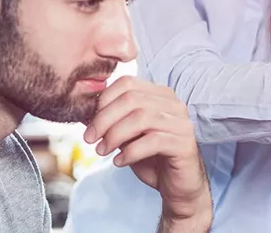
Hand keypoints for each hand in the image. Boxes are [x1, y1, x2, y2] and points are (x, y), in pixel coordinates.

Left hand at [82, 76, 210, 227]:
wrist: (177, 186)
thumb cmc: (152, 159)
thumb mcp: (127, 136)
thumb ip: (112, 121)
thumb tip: (85, 112)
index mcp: (160, 95)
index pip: (127, 83)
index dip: (104, 100)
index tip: (90, 123)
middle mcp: (174, 104)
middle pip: (132, 99)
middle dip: (104, 119)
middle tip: (90, 139)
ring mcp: (181, 123)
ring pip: (141, 118)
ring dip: (115, 135)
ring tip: (103, 151)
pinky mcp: (184, 143)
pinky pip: (153, 141)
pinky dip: (130, 152)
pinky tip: (119, 162)